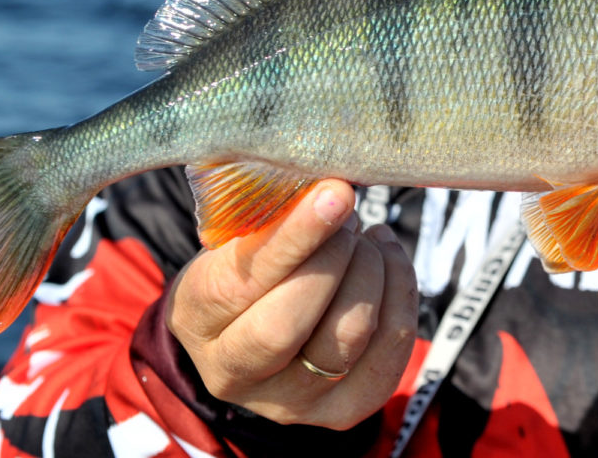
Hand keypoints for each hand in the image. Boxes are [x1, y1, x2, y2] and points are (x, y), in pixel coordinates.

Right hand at [167, 179, 417, 428]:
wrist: (247, 333)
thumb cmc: (243, 266)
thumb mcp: (234, 238)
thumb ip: (269, 218)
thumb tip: (329, 186)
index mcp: (197, 319)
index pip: (243, 283)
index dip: (295, 237)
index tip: (334, 194)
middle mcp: (233, 374)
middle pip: (290, 323)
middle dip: (335, 257)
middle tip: (346, 215)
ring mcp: (289, 402)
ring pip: (347, 336)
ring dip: (372, 271)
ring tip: (366, 237)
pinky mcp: (340, 412)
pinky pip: (388, 355)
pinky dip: (400, 295)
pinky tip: (386, 261)